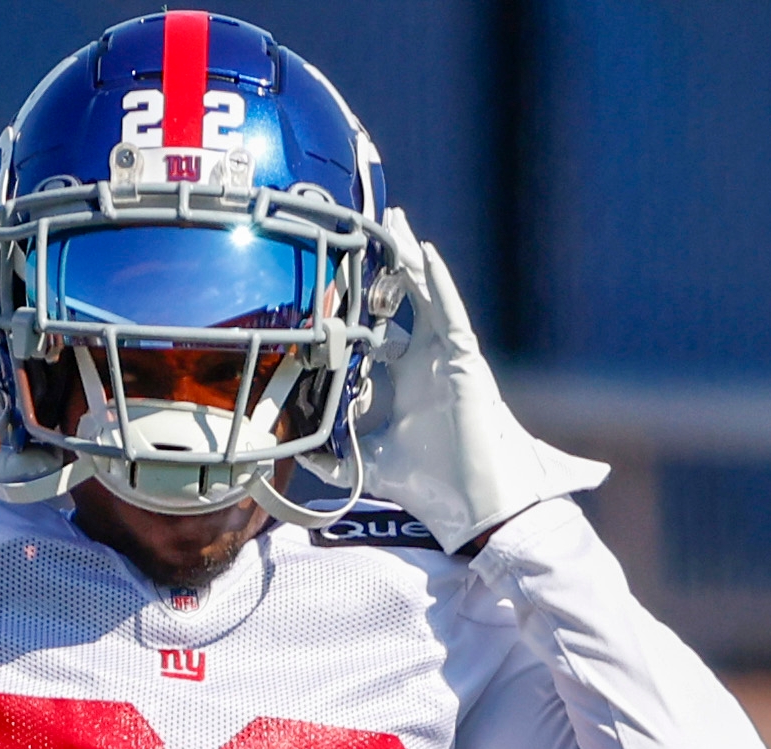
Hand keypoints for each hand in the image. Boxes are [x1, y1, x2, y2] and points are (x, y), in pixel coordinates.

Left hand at [345, 209, 607, 549]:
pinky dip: (439, 283)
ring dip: (410, 260)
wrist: (471, 503)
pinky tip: (424, 253)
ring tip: (394, 222)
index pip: (380, 333)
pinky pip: (452, 313)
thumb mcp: (368, 465)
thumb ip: (333, 457)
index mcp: (406, 380)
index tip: (332, 288)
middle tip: (370, 228)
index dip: (358, 311)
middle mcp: (427, 361)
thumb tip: (299, 455)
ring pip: (428, 296)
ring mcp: (448, 357)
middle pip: (405, 302)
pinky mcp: (466, 360)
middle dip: (388, 266)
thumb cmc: (430, 483)